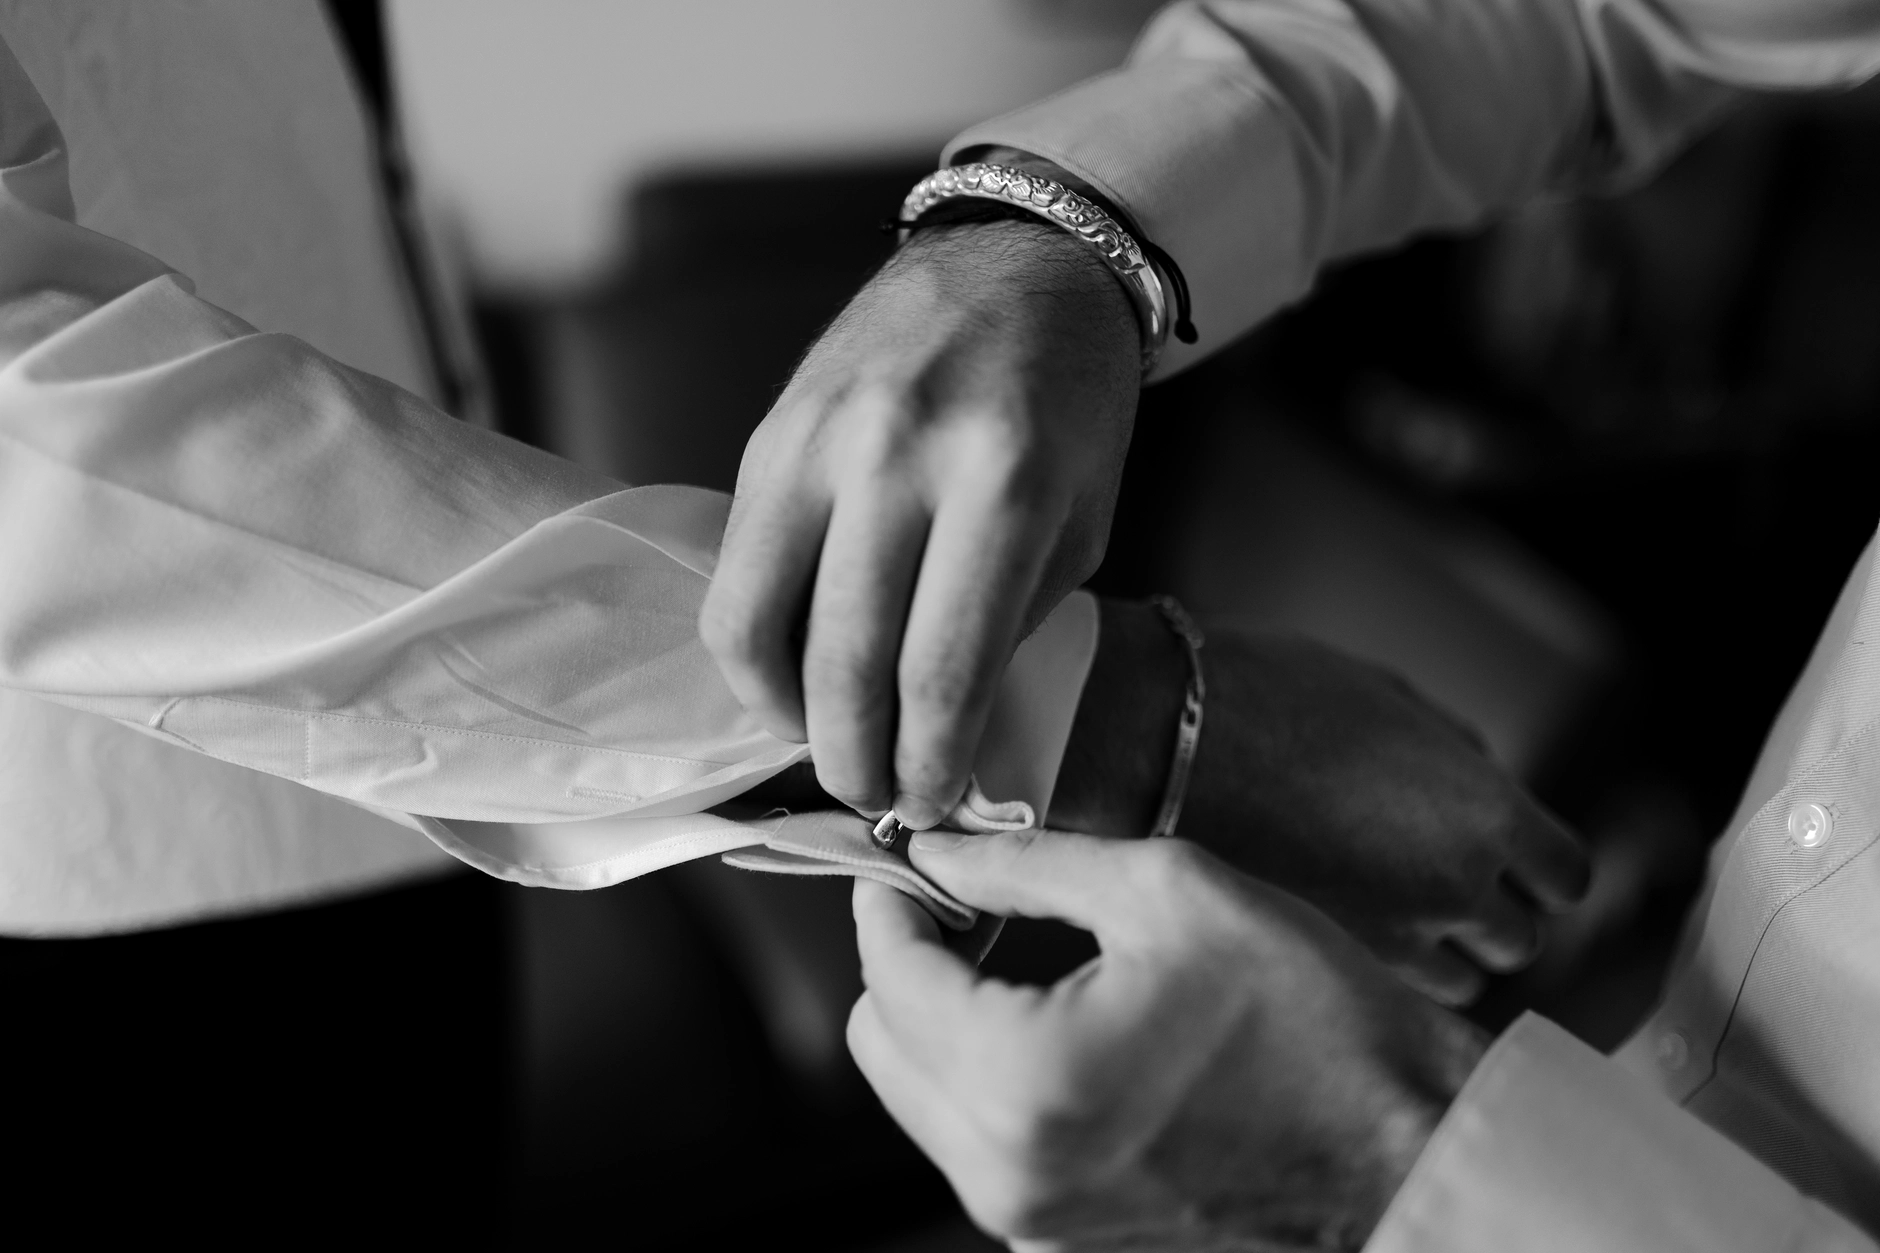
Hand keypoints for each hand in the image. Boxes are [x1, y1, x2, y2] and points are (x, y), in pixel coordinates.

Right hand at [700, 212, 1139, 828]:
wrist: (1016, 266)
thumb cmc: (1070, 410)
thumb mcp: (1081, 524)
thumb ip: (1007, 627)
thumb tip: (936, 738)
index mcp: (1006, 480)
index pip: (942, 666)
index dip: (929, 761)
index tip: (928, 804)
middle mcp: (899, 453)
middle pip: (844, 660)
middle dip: (856, 759)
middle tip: (872, 797)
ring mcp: (820, 439)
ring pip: (759, 623)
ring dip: (786, 714)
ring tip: (825, 743)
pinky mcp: (769, 434)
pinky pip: (737, 570)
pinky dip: (756, 646)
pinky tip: (794, 671)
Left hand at [848, 830, 1488, 1251]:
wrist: (1406, 1142)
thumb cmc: (1315, 1015)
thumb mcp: (1169, 892)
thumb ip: (1025, 865)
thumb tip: (935, 849)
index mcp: (1025, 1080)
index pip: (889, 974)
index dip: (890, 896)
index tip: (910, 853)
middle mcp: (1008, 1172)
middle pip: (881, 1043)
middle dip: (909, 960)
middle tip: (966, 898)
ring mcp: (1032, 1219)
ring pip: (919, 1096)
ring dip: (946, 1017)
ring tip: (1017, 953)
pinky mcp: (1060, 1236)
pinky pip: (976, 1141)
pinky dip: (988, 1077)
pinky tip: (1055, 1020)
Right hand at [1048, 600, 1590, 1003]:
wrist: (1155, 743)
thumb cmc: (1261, 700)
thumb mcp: (1385, 695)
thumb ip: (1455, 751)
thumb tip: (1482, 782)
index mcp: (1485, 812)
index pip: (1566, 877)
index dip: (1536, 868)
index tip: (1505, 859)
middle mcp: (1452, 890)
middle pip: (1518, 943)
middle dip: (1485, 918)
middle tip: (1432, 885)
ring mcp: (1386, 943)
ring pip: (1455, 987)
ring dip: (1433, 959)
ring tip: (1375, 916)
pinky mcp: (1320, 972)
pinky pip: (1382, 997)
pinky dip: (1373, 978)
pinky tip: (1331, 937)